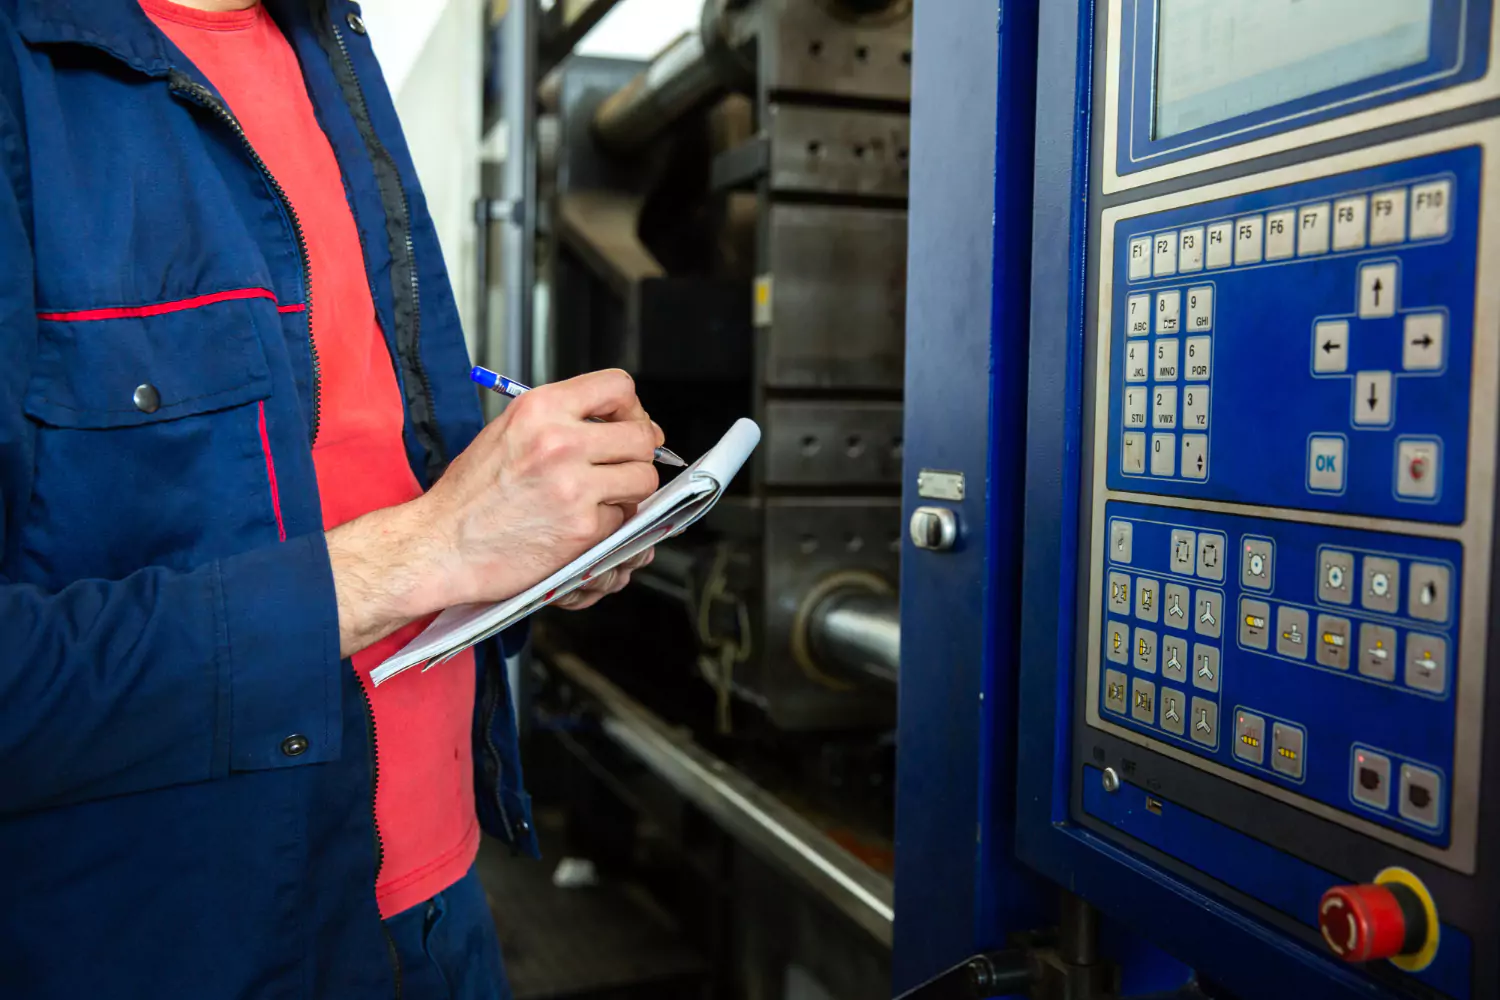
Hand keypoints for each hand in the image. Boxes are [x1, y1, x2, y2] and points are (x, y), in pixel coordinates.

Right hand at [326, 370, 662, 655]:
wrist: (442, 545)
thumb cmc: (469, 495)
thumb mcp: (509, 431)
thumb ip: (561, 420)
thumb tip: (616, 423)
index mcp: (541, 408)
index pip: (618, 387)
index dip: (631, 409)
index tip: (626, 425)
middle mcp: (560, 442)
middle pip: (641, 436)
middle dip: (638, 453)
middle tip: (622, 466)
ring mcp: (574, 486)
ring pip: (643, 479)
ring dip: (630, 491)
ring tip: (602, 496)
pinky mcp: (582, 527)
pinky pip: (623, 519)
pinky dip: (610, 524)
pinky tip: (580, 524)